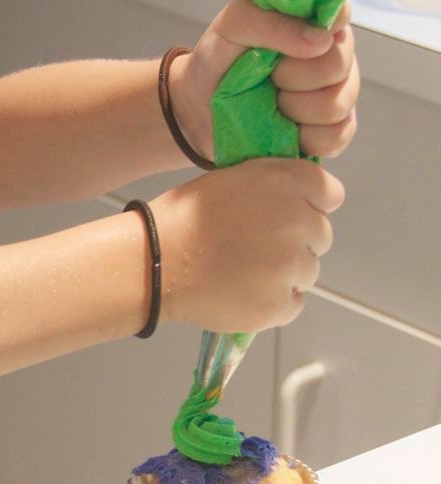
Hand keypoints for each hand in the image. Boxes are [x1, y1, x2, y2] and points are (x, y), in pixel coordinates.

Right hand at [151, 158, 344, 332]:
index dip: (308, 205)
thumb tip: (299, 202)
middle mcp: (298, 220)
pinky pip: (292, 304)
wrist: (154, 262)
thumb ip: (273, 187)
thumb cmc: (182, 219)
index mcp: (286, 182)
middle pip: (321, 236)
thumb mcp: (231, 179)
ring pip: (307, 272)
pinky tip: (239, 292)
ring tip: (240, 272)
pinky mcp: (280, 303)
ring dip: (283, 274)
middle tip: (252, 248)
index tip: (285, 216)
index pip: (330, 194)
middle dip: (295, 242)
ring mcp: (292, 265)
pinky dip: (271, 303)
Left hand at [168, 0, 358, 162]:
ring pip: (336, 104)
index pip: (341, 14)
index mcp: (316, 20)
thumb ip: (270, 22)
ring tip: (270, 102)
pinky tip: (282, 128)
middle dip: (293, 76)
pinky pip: (334, 137)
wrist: (198, 108)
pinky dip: (303, 137)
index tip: (287, 45)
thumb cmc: (220, 60)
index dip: (318, 31)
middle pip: (338, 65)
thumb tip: (320, 39)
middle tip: (268, 77)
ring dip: (293, 108)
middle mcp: (336, 53)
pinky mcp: (333, 131)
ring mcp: (339, 93)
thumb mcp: (233, 27)